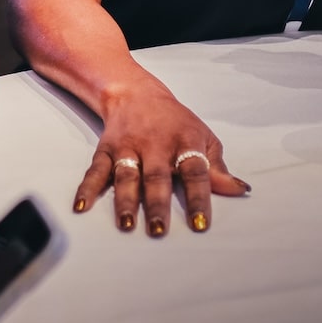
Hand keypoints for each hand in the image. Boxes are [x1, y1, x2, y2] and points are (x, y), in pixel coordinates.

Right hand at [75, 75, 247, 234]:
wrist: (136, 93)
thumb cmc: (175, 122)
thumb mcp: (203, 137)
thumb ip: (217, 167)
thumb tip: (239, 190)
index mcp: (185, 141)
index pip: (195, 171)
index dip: (199, 197)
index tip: (201, 223)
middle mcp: (155, 144)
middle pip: (157, 176)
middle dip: (157, 203)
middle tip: (158, 229)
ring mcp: (128, 146)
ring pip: (127, 175)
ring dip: (125, 200)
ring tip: (127, 224)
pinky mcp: (106, 149)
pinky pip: (95, 169)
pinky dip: (87, 187)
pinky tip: (82, 205)